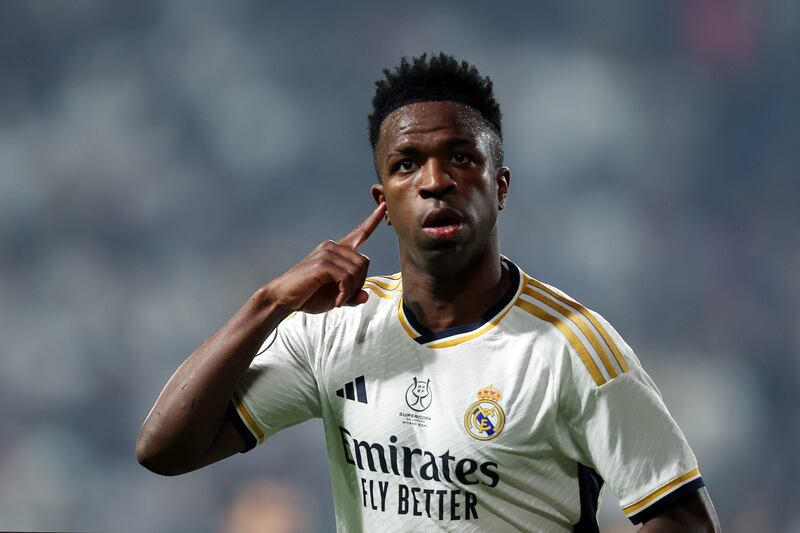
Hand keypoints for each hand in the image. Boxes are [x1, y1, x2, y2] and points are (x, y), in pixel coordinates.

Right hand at [264, 202, 386, 313]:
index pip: (359, 232)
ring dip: (351, 290)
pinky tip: (336, 301)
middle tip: (345, 296)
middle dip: (359, 283)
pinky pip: (347, 278)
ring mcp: (327, 254)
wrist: (283, 298)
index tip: (384, 205)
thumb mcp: (336, 297)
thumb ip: (352, 295)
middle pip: (364, 262)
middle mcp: (333, 247)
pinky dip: (344, 293)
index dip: (373, 220)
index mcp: (337, 250)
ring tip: (338, 300)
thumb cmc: (309, 295)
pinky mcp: (322, 264)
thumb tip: (365, 296)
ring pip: (357, 270)